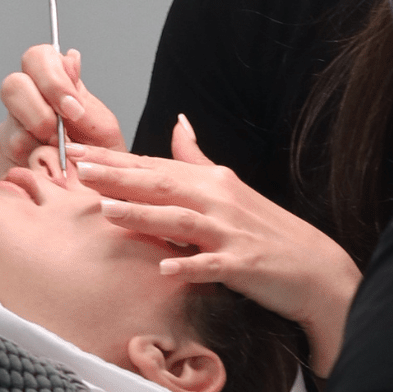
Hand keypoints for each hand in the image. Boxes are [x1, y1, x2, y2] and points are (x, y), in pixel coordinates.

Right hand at [0, 44, 124, 179]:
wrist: (97, 197)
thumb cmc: (101, 159)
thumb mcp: (101, 128)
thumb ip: (82, 97)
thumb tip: (70, 57)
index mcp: (49, 86)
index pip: (36, 58)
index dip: (52, 81)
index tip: (74, 110)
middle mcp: (23, 104)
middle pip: (13, 87)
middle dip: (41, 115)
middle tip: (63, 140)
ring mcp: (6, 132)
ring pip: (12, 133)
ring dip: (42, 152)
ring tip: (63, 165)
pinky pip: (9, 164)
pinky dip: (35, 174)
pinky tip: (51, 178)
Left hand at [72, 115, 358, 374]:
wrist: (315, 268)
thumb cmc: (267, 230)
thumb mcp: (231, 186)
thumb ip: (197, 159)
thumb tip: (177, 123)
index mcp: (211, 181)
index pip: (155, 166)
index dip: (115, 158)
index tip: (77, 150)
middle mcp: (219, 201)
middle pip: (162, 185)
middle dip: (118, 176)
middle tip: (79, 169)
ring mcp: (231, 233)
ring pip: (181, 221)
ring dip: (144, 215)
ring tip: (107, 211)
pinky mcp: (245, 265)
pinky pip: (213, 264)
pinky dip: (189, 266)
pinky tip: (164, 268)